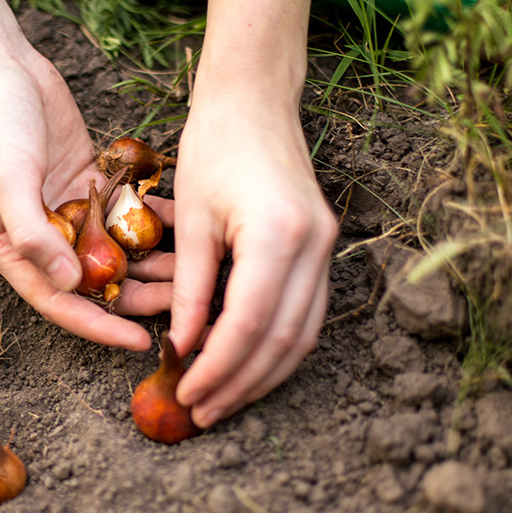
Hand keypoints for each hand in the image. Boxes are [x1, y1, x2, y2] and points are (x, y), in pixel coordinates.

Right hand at [0, 53, 172, 349]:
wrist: (3, 71)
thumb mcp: (7, 181)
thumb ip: (34, 235)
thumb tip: (69, 282)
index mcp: (13, 252)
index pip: (60, 303)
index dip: (100, 327)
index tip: (142, 343)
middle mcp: (42, 242)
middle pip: (95, 286)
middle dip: (137, 299)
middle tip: (183, 308)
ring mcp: (68, 216)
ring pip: (116, 254)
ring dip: (151, 265)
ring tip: (193, 272)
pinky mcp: (89, 191)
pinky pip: (124, 218)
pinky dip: (149, 224)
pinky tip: (183, 230)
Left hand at [168, 96, 337, 427]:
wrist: (254, 101)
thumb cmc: (214, 147)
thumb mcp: (190, 219)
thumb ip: (191, 288)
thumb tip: (185, 348)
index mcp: (277, 234)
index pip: (250, 323)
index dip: (218, 367)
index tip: (187, 392)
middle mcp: (314, 246)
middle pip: (283, 339)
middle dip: (241, 383)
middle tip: (203, 411)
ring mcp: (326, 248)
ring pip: (303, 334)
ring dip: (263, 374)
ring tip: (224, 400)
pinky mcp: (323, 248)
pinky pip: (307, 313)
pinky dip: (278, 346)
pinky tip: (248, 365)